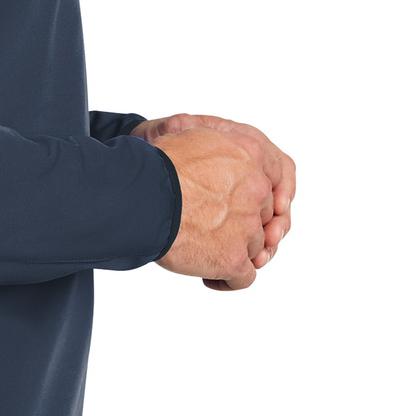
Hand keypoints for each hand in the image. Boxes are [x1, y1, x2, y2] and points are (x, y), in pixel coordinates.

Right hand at [135, 117, 294, 289]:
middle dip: (242, 223)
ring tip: (204, 252)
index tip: (242, 204)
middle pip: (262, 214)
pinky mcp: (234, 258)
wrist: (142, 197)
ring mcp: (248, 226)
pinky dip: (228, 280)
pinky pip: (244, 278)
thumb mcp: (193, 136)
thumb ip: (218, 147)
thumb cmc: (156, 166)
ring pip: (254, 246)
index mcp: (250, 153)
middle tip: (214, 229)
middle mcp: (257, 188)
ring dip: (233, 251)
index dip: (258, 194)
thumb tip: (214, 159)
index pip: (274, 177)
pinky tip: (209, 277)